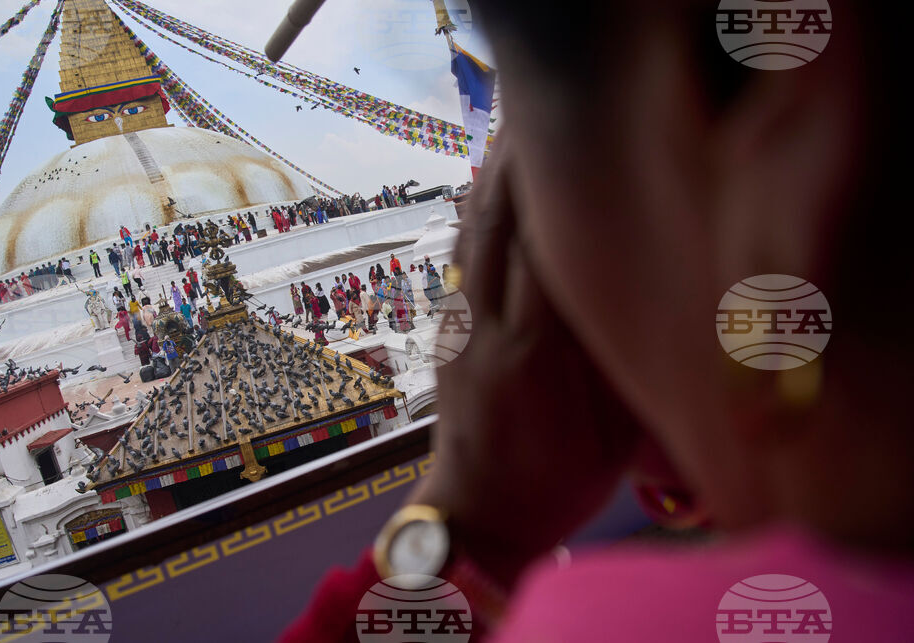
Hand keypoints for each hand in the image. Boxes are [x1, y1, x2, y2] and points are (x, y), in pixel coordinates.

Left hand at [407, 144, 642, 587]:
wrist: (480, 516)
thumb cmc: (556, 483)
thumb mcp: (611, 435)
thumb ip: (617, 360)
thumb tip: (630, 295)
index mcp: (535, 354)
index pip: (545, 250)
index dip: (555, 190)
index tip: (572, 147)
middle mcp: (488, 329)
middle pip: (499, 228)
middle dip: (516, 168)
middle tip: (537, 121)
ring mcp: (459, 331)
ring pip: (471, 240)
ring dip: (489, 184)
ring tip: (509, 139)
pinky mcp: (446, 336)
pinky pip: (459, 264)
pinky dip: (472, 220)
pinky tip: (482, 193)